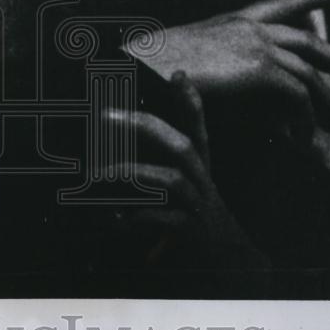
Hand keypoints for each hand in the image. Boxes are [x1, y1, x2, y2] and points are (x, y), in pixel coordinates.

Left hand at [102, 71, 261, 264]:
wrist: (229, 255)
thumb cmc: (196, 207)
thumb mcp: (186, 177)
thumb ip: (159, 154)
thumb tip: (124, 127)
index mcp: (199, 162)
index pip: (198, 125)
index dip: (190, 100)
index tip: (178, 75)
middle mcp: (202, 178)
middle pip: (182, 145)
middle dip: (146, 127)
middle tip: (108, 116)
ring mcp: (198, 204)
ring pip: (171, 180)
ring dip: (133, 173)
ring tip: (101, 174)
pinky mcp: (190, 230)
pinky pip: (164, 219)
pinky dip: (139, 217)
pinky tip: (118, 217)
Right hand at [124, 0, 329, 142]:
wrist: (147, 66)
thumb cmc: (158, 65)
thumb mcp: (196, 56)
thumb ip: (224, 62)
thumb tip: (241, 81)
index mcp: (234, 20)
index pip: (280, 3)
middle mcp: (251, 28)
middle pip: (309, 41)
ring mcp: (258, 45)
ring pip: (310, 73)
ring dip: (326, 103)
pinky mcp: (260, 69)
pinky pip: (298, 95)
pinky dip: (305, 118)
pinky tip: (304, 136)